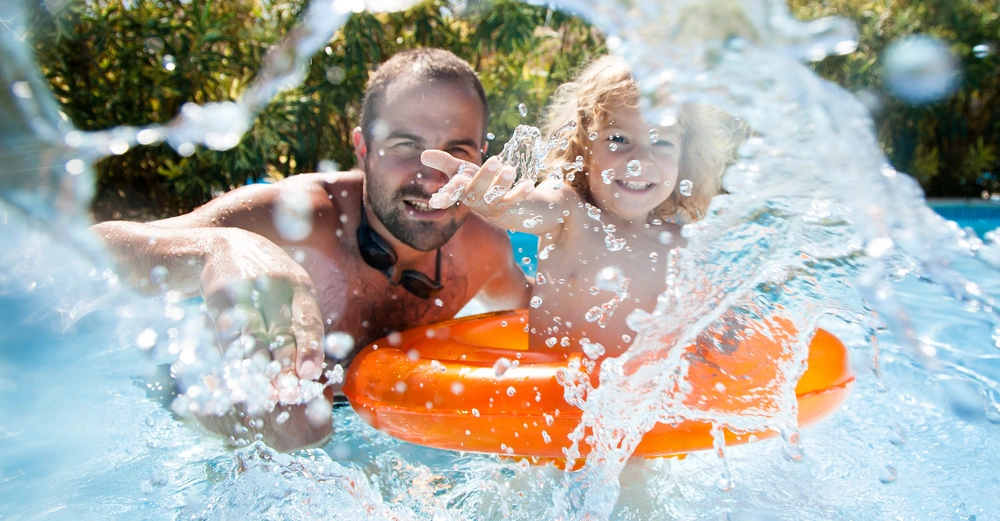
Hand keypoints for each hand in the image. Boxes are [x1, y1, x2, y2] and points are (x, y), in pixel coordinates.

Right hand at [199, 228, 324, 382]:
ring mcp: (249, 289)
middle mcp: (278, 287)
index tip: (309, 374)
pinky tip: (237, 373)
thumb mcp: (290, 293)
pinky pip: (228, 330)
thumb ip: (300, 326)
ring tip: (264, 391)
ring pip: (255, 334)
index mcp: (301, 288)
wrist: (223, 246)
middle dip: (286, 365)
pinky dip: (234, 354)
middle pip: (283, 332)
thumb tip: (311, 374)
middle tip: (287, 393)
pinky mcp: (221, 294)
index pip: (309, 322)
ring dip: (260, 366)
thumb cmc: (267, 283)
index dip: (310, 349)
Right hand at [422, 151, 534, 217]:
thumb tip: (423, 155)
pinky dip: (521, 193)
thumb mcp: (461, 171)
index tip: (435, 201)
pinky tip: (529, 184)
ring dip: (503, 183)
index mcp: (462, 191)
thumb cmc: (477, 183)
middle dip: (484, 177)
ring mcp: (492, 205)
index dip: (444, 197)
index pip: (451, 195)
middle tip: (494, 161)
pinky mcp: (509, 206)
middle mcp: (476, 201)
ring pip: (496, 196)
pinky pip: (515, 201)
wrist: (504, 205)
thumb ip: (444, 163)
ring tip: (510, 169)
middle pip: (477, 191)